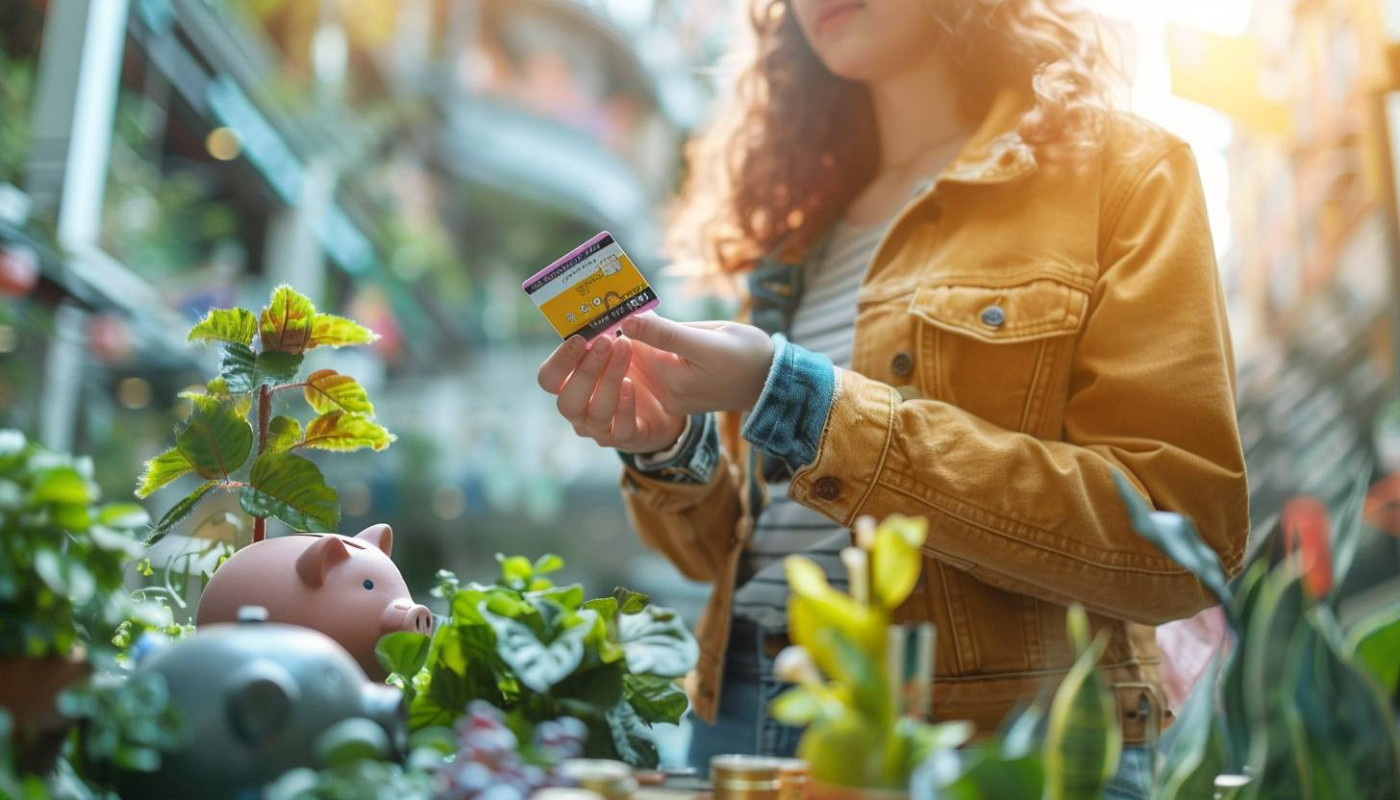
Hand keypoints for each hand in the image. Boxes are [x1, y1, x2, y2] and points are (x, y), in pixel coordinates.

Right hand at [537, 334, 687, 453]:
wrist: (675, 399)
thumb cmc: (642, 364)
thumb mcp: (629, 341)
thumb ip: (617, 326)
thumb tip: (613, 303)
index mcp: (571, 385)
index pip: (549, 379)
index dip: (560, 360)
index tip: (580, 337)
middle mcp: (580, 410)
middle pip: (566, 400)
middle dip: (586, 370)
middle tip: (607, 342)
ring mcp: (602, 428)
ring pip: (595, 413)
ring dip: (610, 380)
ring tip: (626, 350)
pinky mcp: (630, 438)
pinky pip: (622, 430)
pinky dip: (626, 407)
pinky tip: (632, 385)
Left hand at [618, 313, 773, 414]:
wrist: (771, 382)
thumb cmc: (748, 353)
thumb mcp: (710, 336)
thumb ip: (666, 332)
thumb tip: (628, 319)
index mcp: (675, 378)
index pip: (633, 344)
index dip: (625, 320)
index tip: (619, 301)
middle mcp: (668, 396)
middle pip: (635, 357)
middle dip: (631, 332)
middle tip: (627, 305)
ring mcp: (672, 402)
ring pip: (644, 364)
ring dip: (643, 342)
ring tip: (654, 323)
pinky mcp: (677, 404)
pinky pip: (655, 373)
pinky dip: (655, 354)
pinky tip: (667, 340)